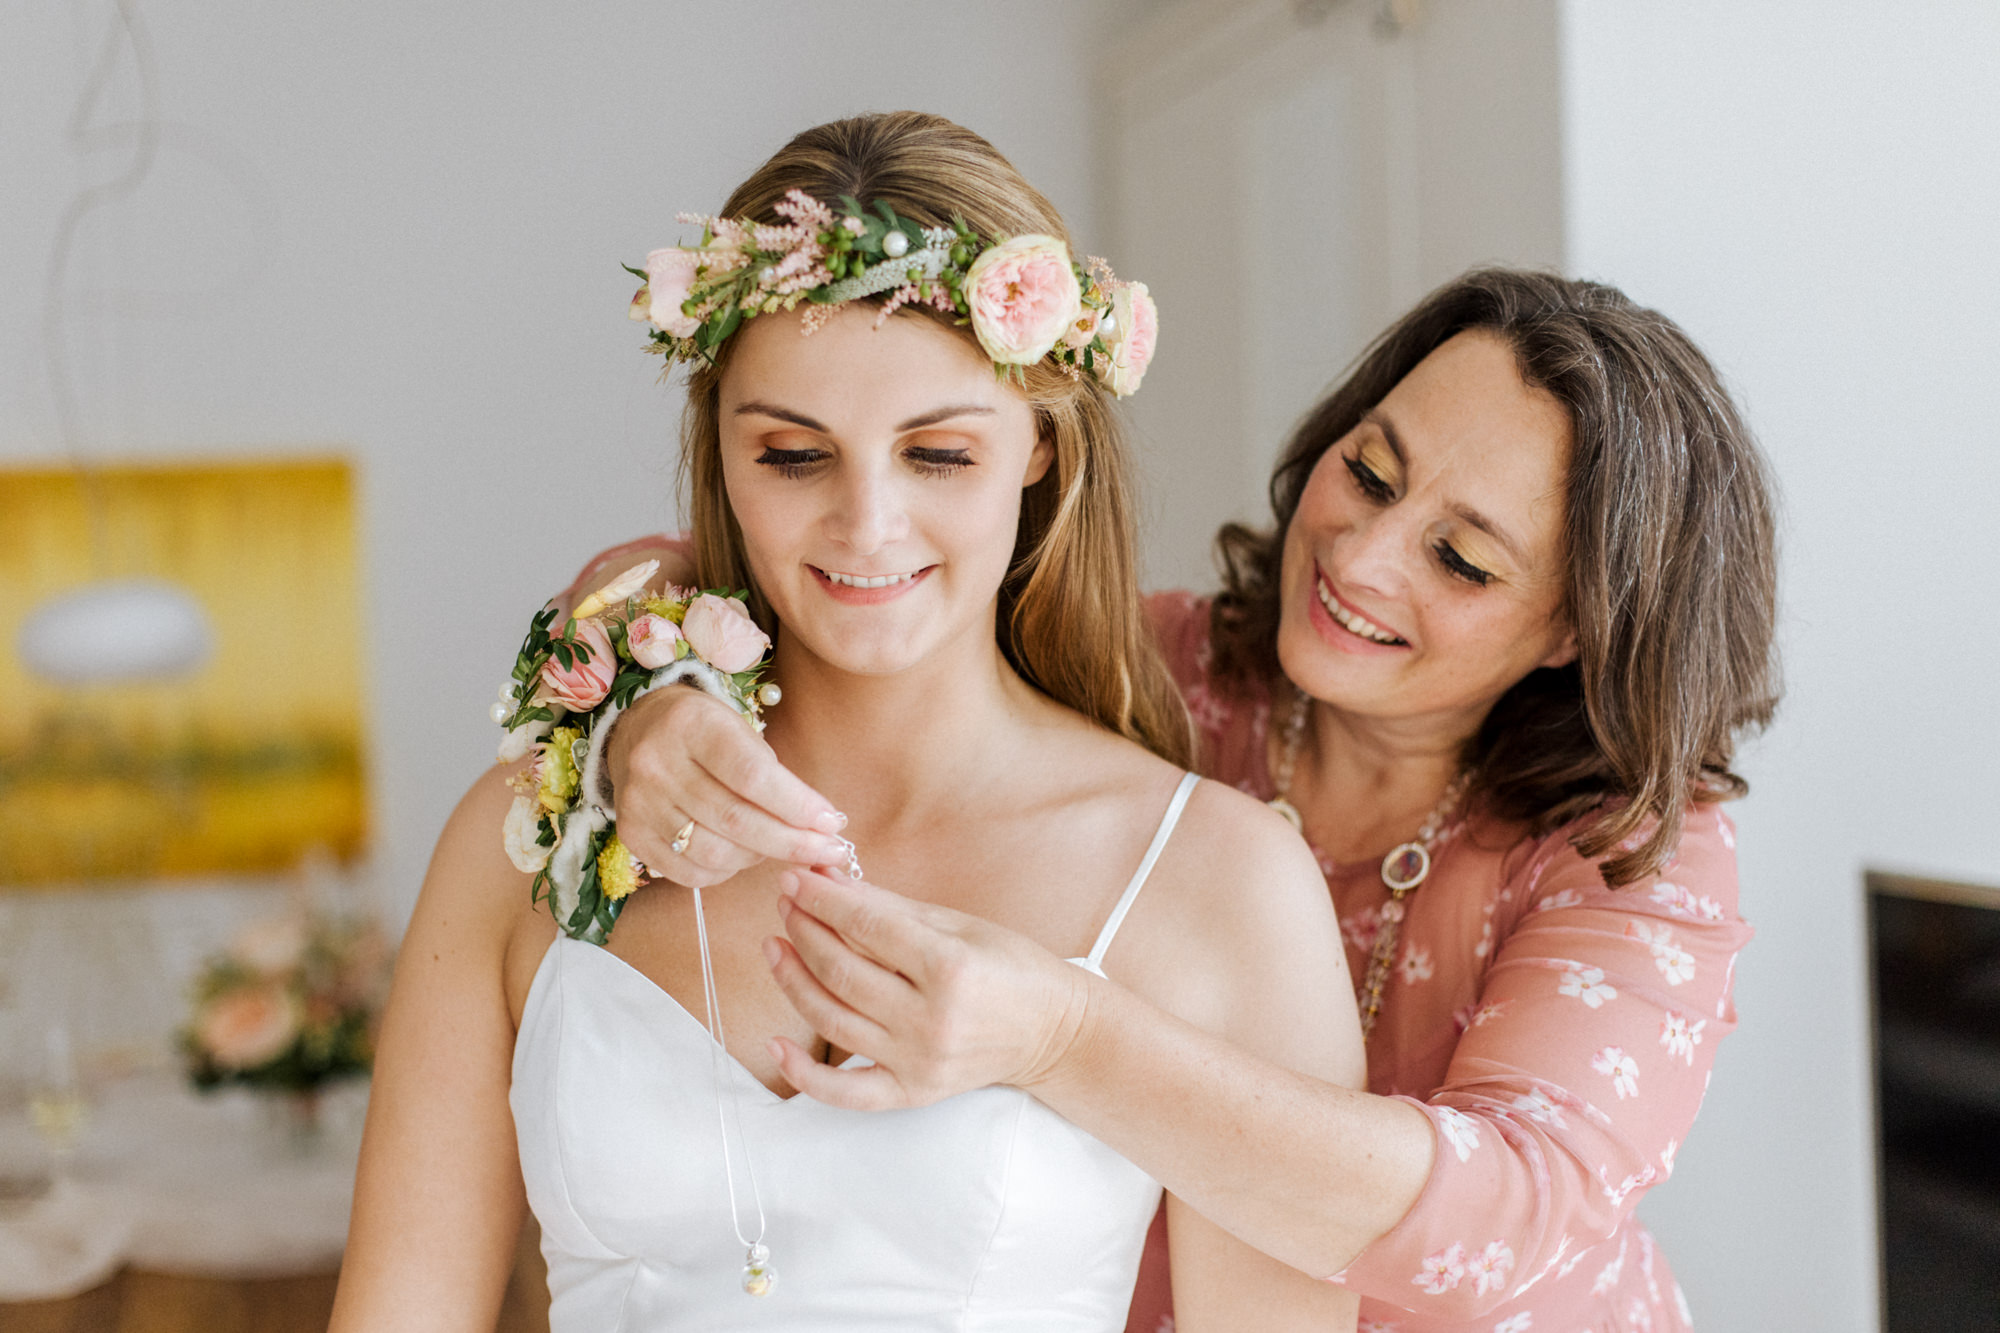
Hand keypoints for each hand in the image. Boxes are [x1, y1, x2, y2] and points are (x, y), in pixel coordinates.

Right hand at [606, 686, 850, 886]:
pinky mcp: (630, 833)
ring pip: (713, 853)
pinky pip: (688, 873)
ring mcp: (638, 802)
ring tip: (778, 846)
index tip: (832, 823)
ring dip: (759, 858)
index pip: (752, 776)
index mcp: (691, 725)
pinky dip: (725, 872)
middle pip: (735, 820)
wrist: (638, 730)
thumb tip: (819, 826)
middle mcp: (656, 763)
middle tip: (828, 851)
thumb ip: (774, 776)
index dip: (796, 806)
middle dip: (791, 843)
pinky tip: (741, 856)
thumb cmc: (704, 732)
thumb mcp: (740, 731)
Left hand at [762, 868, 1090, 1109]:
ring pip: (832, 1021)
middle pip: (841, 972)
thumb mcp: (959, 925)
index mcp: (949, 968)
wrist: (1054, 1032)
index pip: (865, 926)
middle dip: (803, 930)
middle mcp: (931, 1019)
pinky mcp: (912, 1092)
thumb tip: (829, 882)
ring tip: (776, 946)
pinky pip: (845, 1092)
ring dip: (793, 980)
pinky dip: (803, 1074)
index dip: (821, 900)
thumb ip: (890, 908)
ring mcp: (919, 1061)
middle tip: (786, 903)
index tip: (796, 878)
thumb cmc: (1011, 968)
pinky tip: (775, 1043)